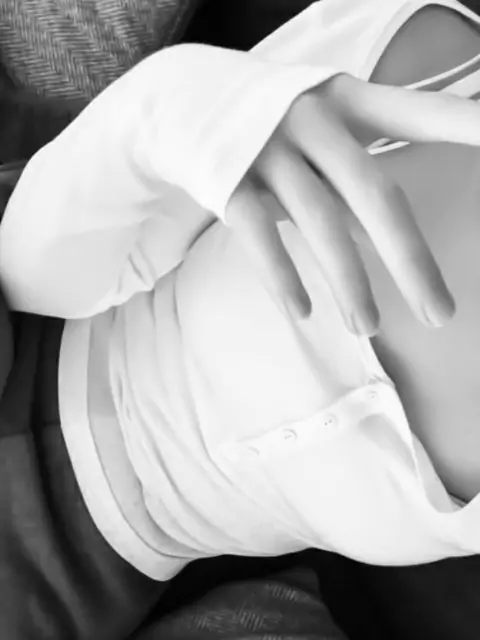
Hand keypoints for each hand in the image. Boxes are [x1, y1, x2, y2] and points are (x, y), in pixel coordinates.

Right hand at [226, 74, 479, 335]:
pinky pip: (257, 233)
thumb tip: (391, 241)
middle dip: (409, 258)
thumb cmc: (272, 127)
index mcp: (347, 100)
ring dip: (348, 281)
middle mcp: (313, 118)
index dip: (463, 126)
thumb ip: (355, 182)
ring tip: (368, 327)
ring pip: (318, 221)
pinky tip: (301, 312)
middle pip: (372, 191)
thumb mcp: (322, 136)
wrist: (185, 99)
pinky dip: (281, 276)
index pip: (416, 114)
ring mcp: (267, 147)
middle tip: (438, 313)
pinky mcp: (226, 177)